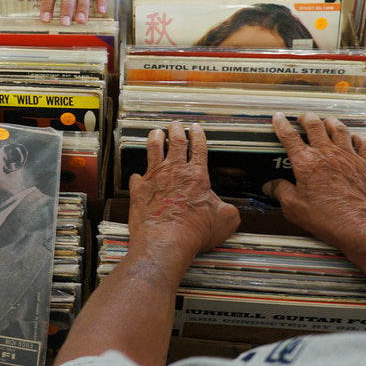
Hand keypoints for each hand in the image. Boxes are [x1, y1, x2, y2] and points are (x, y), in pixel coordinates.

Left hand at [128, 121, 239, 272]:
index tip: (195, 128)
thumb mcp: (226, 221)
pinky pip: (136, 177)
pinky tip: (137, 175)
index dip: (198, 135)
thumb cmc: (194, 231)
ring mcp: (154, 178)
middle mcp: (174, 172)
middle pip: (175, 143)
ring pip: (153, 150)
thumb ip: (229, 210)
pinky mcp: (138, 191)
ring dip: (155, 139)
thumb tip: (229, 210)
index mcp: (196, 175)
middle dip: (176, 131)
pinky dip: (137, 176)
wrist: (165, 240)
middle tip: (175, 125)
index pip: (198, 148)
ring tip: (156, 133)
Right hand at [262, 112, 365, 251]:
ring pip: (339, 129)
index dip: (282, 125)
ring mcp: (348, 156)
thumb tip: (270, 186)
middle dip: (307, 118)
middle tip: (302, 117)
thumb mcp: (293, 207)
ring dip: (330, 122)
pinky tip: (355, 138)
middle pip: (315, 125)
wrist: (358, 224)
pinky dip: (359, 137)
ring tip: (326, 122)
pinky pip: (365, 142)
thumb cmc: (326, 217)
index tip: (278, 118)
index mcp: (306, 162)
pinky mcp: (365, 164)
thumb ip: (280, 192)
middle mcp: (327, 154)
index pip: (290, 137)